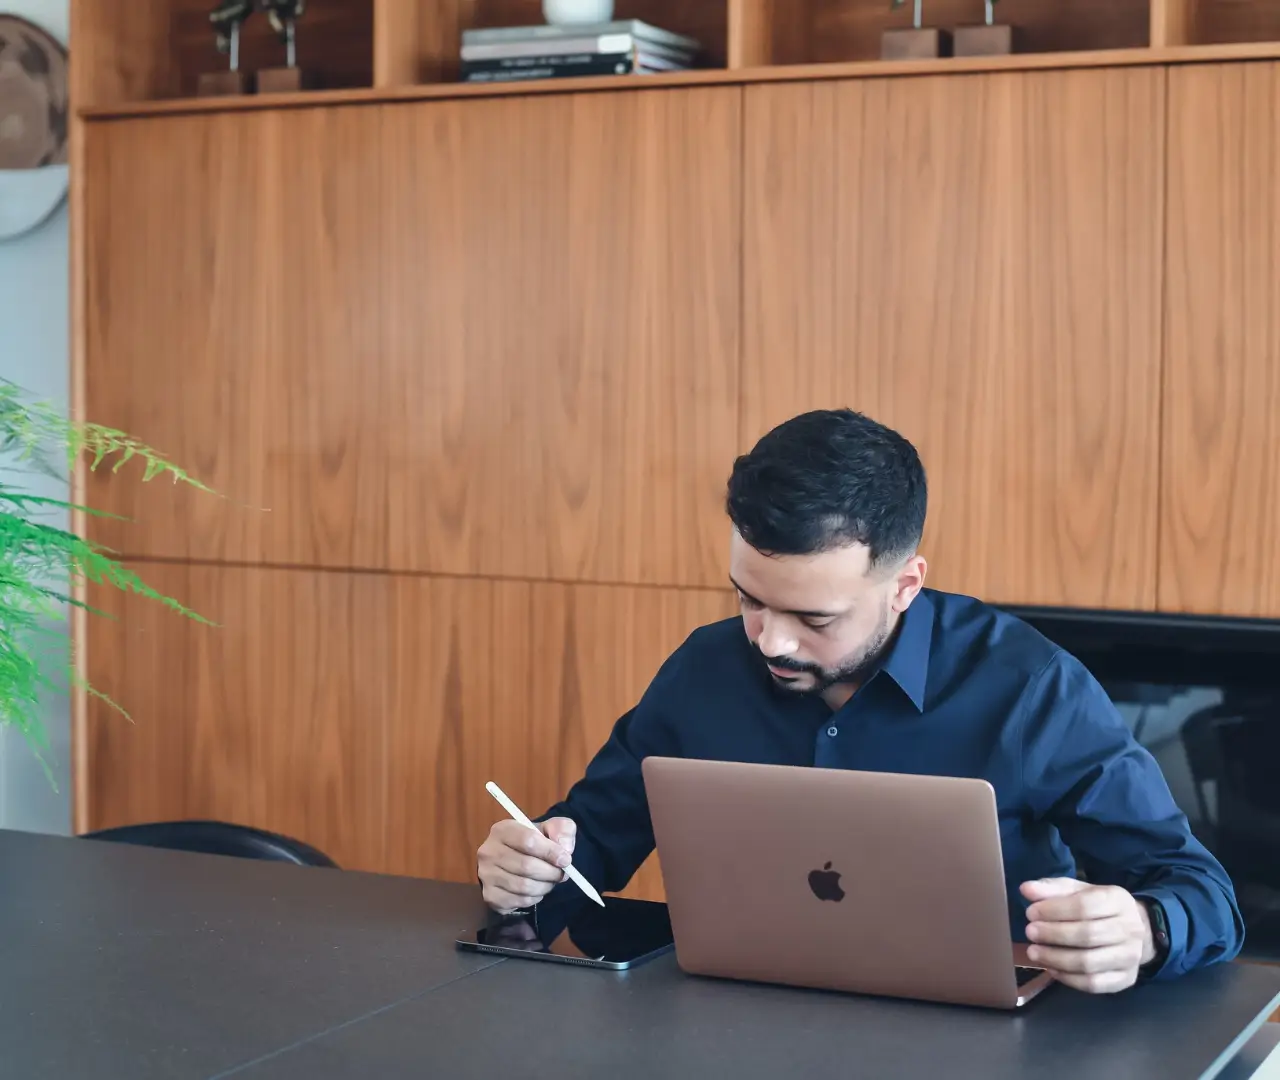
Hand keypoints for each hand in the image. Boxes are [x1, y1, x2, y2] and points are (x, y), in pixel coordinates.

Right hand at [477, 817, 576, 912]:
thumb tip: (564, 848)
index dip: (550, 852)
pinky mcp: (490, 896)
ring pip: (523, 886)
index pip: (528, 841)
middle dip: (550, 872)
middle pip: (526, 865)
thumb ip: (562, 830)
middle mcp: (489, 851)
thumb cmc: (533, 842)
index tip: (566, 860)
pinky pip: (519, 901)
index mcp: (503, 830)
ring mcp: (486, 875)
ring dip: (544, 886)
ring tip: (550, 881)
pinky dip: (534, 898)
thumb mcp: (550, 828)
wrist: (513, 860)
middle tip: (562, 874)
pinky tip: (537, 890)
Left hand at [1020, 878, 1154, 992]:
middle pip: (1087, 935)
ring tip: (1033, 952)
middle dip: (1053, 935)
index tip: (1031, 912)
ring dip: (1056, 959)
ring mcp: (1131, 957)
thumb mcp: (1077, 891)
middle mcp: (1130, 929)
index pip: (1084, 906)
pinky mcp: (1126, 979)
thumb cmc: (1098, 907)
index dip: (1054, 910)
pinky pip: (1094, 984)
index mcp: (1118, 900)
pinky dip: (1068, 978)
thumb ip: (1051, 889)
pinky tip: (1050, 968)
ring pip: (1089, 963)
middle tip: (1030, 932)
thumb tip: (1026, 889)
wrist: (1136, 931)